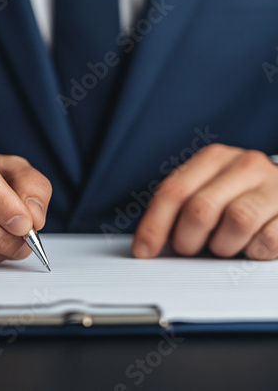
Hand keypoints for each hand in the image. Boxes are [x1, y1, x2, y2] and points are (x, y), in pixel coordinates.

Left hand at [132, 144, 277, 259]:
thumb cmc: (241, 194)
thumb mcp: (209, 189)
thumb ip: (182, 207)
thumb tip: (149, 244)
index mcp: (214, 158)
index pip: (174, 191)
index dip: (154, 225)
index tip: (144, 250)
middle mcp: (243, 165)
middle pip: (201, 208)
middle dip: (187, 240)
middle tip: (190, 248)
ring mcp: (273, 185)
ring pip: (236, 221)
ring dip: (223, 246)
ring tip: (225, 244)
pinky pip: (267, 240)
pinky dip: (254, 251)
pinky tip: (251, 245)